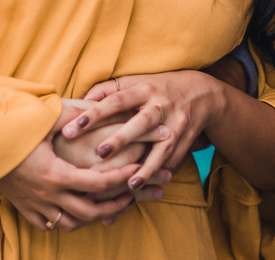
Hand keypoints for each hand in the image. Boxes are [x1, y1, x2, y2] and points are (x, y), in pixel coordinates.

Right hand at [0, 100, 159, 231]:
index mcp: (57, 174)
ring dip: (90, 217)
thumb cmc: (11, 132)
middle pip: (91, 212)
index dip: (121, 178)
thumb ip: (71, 116)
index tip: (136, 169)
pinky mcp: (24, 209)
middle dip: (115, 205)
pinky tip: (70, 210)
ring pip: (72, 224)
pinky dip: (62, 221)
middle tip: (130, 194)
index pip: (99, 183)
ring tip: (105, 205)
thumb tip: (97, 105)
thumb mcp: (42, 120)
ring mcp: (36, 205)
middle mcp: (49, 195)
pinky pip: (48, 225)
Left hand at [64, 72, 225, 192]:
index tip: (73, 127)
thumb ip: (106, 90)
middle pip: (141, 123)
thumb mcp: (135, 82)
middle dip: (122, 139)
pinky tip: (142, 192)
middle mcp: (161, 106)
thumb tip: (77, 101)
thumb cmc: (156, 88)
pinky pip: (171, 163)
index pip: (116, 100)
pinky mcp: (184, 143)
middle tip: (100, 153)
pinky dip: (156, 178)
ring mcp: (176, 126)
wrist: (202, 93)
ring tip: (128, 185)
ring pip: (161, 148)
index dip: (95, 113)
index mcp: (144, 90)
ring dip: (146, 168)